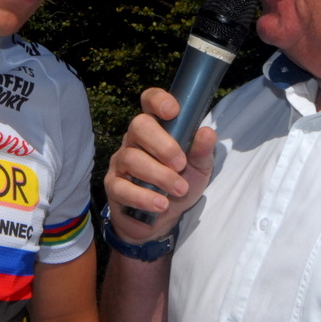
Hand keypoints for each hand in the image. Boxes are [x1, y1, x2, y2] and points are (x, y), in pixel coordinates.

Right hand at [103, 87, 214, 243]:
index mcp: (156, 128)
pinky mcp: (113, 186)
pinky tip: (160, 204)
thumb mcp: (198, 168)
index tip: (173, 111)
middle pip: (138, 126)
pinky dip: (143, 197)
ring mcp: (121, 162)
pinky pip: (122, 187)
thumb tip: (207, 132)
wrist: (163, 220)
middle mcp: (135, 140)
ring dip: (158, 175)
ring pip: (131, 158)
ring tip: (179, 190)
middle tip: (181, 164)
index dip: (158, 100)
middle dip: (162, 144)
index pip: (149, 102)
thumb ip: (202, 151)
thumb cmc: (179, 185)